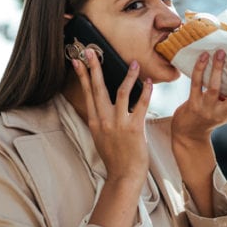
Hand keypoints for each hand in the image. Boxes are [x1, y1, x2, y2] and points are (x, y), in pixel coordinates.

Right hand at [71, 49, 152, 184]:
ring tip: (133, 62)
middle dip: (94, 67)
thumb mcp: (101, 137)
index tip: (77, 60)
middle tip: (91, 50)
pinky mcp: (134, 128)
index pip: (87, 93)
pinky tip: (149, 82)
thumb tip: (100, 105)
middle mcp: (104, 120)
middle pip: (97, 88)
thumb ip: (100, 120)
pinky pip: (140, 105)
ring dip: (128, 75)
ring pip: (121, 92)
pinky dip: (145, 92)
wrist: (124, 176)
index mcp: (95, 121)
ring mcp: (118, 124)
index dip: (82, 75)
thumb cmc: (115, 157)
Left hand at [172, 50, 226, 143]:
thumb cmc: (208, 115)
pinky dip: (200, 68)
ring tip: (220, 53)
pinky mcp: (193, 106)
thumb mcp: (224, 109)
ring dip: (218, 68)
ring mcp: (207, 110)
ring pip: (215, 88)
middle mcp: (222, 114)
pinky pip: (197, 84)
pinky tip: (203, 57)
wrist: (188, 133)